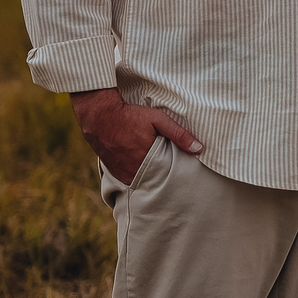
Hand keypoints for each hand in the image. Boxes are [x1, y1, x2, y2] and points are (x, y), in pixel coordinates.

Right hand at [72, 87, 203, 184]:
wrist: (99, 115)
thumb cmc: (130, 116)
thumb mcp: (158, 120)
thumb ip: (179, 134)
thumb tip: (199, 148)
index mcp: (147, 160)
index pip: (167, 177)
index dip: (175, 177)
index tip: (183, 178)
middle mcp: (133, 170)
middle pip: (154, 182)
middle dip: (163, 182)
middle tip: (173, 181)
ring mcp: (121, 173)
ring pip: (140, 183)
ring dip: (149, 181)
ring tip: (159, 178)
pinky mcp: (113, 171)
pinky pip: (128, 181)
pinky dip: (136, 178)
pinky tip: (143, 174)